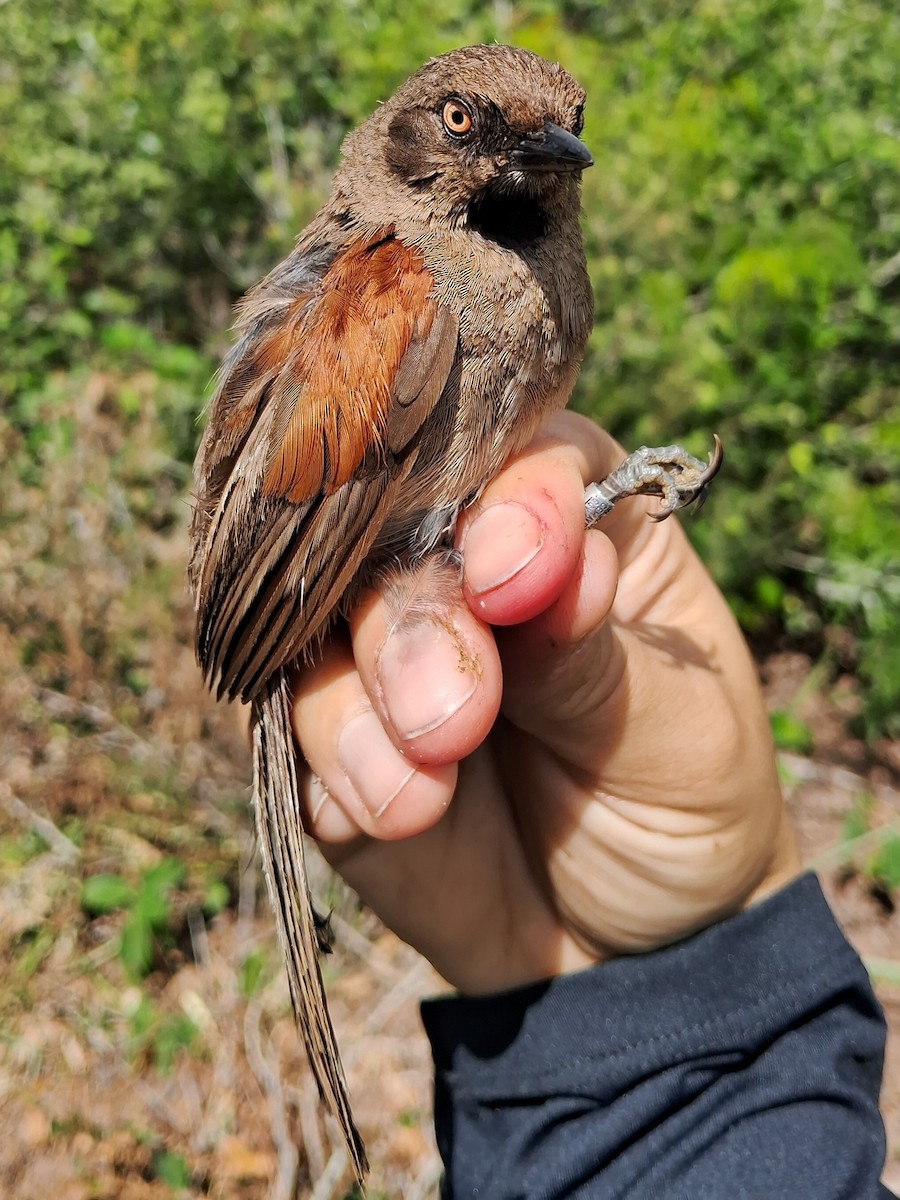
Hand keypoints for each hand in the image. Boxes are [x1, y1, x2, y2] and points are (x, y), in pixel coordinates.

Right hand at [290, 412, 800, 994]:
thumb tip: (545, 558)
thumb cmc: (684, 803)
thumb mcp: (676, 732)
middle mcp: (464, 569)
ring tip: (419, 798)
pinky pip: (288, 728)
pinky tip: (387, 818)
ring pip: (315, 627)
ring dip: (355, 707)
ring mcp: (385, 651)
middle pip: (390, 533)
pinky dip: (327, 769)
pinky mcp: (334, 739)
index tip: (513, 578)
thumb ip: (591, 652)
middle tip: (454, 720)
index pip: (518, 461)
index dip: (504, 503)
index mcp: (574, 529)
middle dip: (410, 621)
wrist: (625, 946)